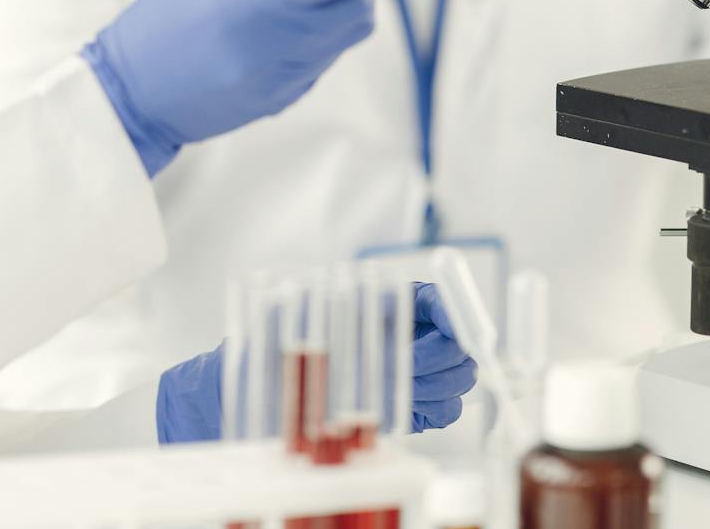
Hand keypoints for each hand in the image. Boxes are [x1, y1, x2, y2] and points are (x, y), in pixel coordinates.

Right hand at [85, 0, 399, 175]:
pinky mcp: (287, 99)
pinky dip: (334, 22)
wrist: (131, 101)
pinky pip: (329, 53)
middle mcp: (277, 50)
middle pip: (357, 5)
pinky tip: (306, 7)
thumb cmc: (159, 20)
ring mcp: (286, 81)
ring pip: (351, 32)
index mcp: (251, 10)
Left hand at [155, 282, 476, 446]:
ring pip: (453, 380)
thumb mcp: (293, 319)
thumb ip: (336, 319)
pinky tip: (400, 410)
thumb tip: (383, 338)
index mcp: (382, 302)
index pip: (436, 299)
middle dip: (441, 358)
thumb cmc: (269, 345)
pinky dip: (429, 412)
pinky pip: (441, 410)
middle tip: (407, 369)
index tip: (458, 328)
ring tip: (392, 392)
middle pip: (455, 343)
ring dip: (433, 388)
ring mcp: (408, 371)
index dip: (454, 311)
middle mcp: (403, 334)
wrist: (251, 390)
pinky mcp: (407, 406)